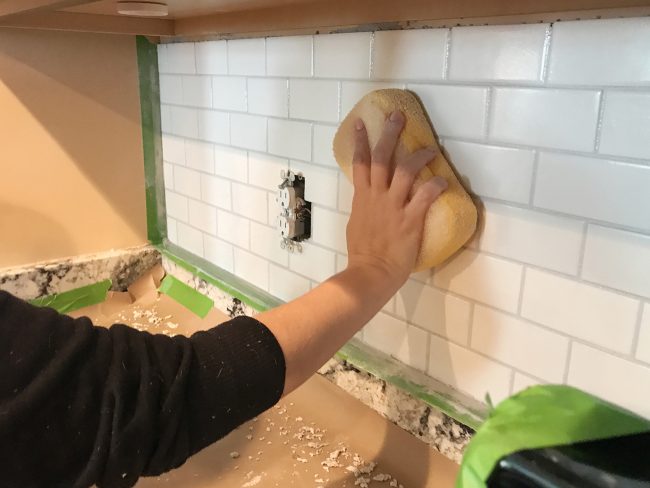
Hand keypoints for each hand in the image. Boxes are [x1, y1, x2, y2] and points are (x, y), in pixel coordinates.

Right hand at [346, 111, 447, 286]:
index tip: (363, 123)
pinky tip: (444, 182)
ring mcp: (393, 206)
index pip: (359, 163)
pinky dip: (436, 186)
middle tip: (397, 116)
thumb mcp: (357, 224)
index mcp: (362, 198)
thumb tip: (369, 201)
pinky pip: (425, 195)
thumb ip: (364, 208)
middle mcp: (376, 196)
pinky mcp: (410, 218)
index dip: (361, 141)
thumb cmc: (363, 253)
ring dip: (419, 155)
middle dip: (390, 134)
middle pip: (382, 157)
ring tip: (431, 147)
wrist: (370, 272)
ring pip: (405, 171)